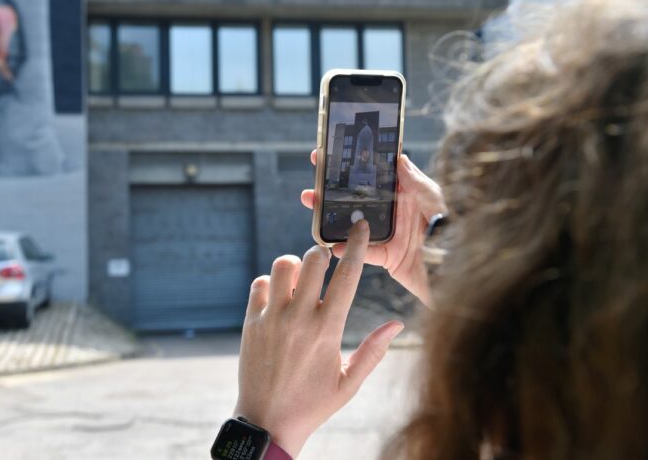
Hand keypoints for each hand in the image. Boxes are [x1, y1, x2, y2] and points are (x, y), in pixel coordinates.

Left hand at [234, 221, 404, 457]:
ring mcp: (272, 318)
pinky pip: (259, 284)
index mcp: (328, 330)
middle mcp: (299, 318)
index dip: (358, 246)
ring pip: (282, 265)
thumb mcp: (349, 382)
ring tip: (300, 282)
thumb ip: (373, 351)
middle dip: (323, 254)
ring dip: (294, 266)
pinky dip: (270, 284)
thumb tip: (397, 324)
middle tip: (324, 263)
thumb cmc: (314, 404)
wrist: (267, 421)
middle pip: (314, 260)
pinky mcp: (250, 322)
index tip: (361, 226)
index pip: (348, 276)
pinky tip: (278, 298)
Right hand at [301, 152, 444, 307]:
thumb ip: (416, 182)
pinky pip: (363, 252)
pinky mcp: (388, 258)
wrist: (460, 271)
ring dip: (330, 213)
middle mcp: (395, 212)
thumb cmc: (453, 229)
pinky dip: (346, 249)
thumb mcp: (436, 200)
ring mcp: (388, 234)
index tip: (333, 153)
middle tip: (313, 177)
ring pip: (353, 221)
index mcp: (406, 194)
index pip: (376, 174)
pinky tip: (330, 244)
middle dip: (333, 187)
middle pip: (358, 196)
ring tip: (310, 202)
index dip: (355, 164)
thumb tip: (399, 158)